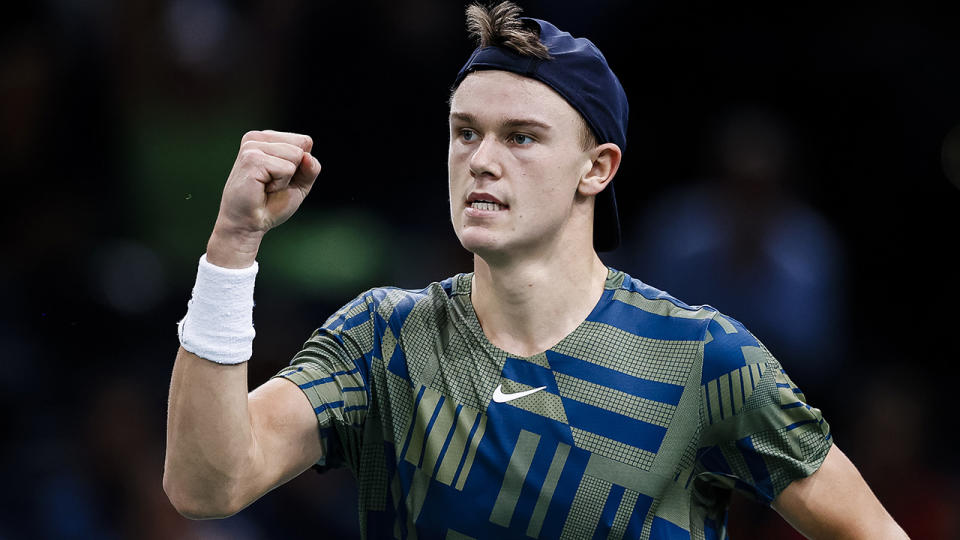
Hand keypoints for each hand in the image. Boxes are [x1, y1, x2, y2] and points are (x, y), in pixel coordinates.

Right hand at [207, 130, 321, 267]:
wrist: (249, 224)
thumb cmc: (271, 203)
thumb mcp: (300, 183)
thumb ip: (311, 168)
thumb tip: (307, 156)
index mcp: (266, 139)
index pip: (305, 141)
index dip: (301, 166)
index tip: (280, 177)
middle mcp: (256, 138)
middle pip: (301, 147)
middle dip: (294, 172)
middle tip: (272, 184)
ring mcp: (252, 147)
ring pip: (296, 155)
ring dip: (286, 179)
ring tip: (266, 186)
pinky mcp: (251, 159)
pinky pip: (286, 169)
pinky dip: (280, 184)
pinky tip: (263, 188)